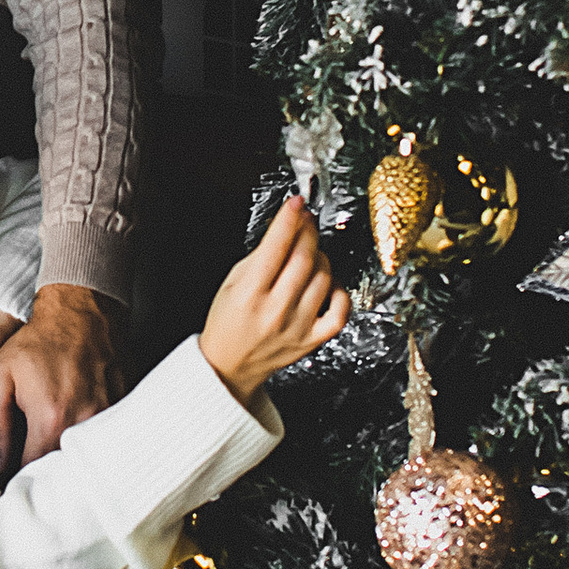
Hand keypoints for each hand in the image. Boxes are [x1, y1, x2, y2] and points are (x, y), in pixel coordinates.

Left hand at [0, 282, 119, 475]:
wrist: (82, 315)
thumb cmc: (36, 343)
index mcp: (50, 419)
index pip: (29, 470)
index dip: (13, 476)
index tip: (4, 475)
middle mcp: (83, 424)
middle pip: (57, 469)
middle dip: (38, 472)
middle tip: (23, 464)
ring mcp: (107, 419)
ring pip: (79, 456)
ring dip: (62, 458)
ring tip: (46, 447)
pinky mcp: (121, 412)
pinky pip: (99, 441)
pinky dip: (84, 442)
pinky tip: (71, 428)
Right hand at [198, 197, 349, 403]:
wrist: (230, 364)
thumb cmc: (227, 322)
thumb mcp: (232, 282)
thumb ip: (259, 256)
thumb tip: (285, 228)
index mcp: (250, 294)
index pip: (276, 247)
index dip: (288, 219)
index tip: (296, 203)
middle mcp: (275, 311)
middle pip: (304, 258)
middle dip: (308, 231)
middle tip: (306, 220)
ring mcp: (298, 326)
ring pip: (324, 277)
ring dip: (320, 255)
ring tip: (310, 251)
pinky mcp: (313, 339)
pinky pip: (340, 308)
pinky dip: (339, 288)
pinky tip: (327, 281)